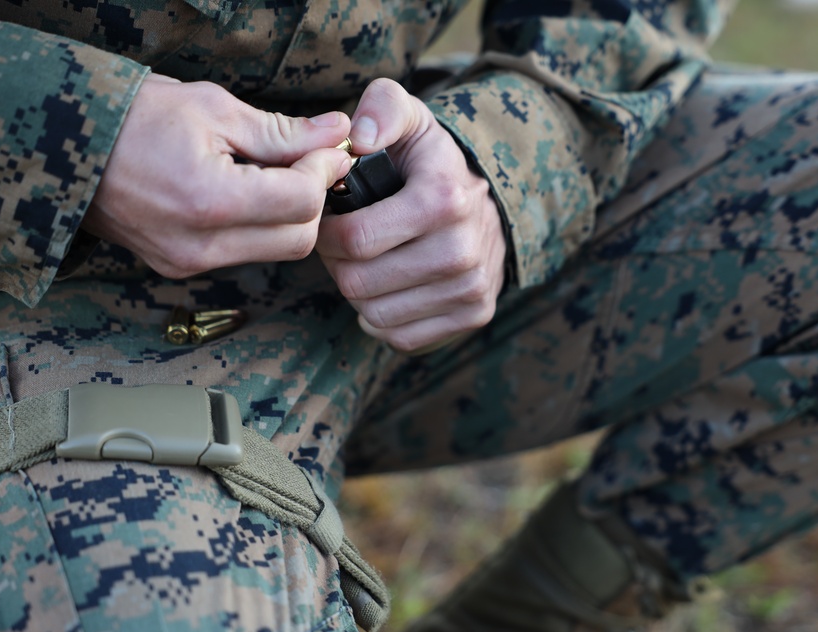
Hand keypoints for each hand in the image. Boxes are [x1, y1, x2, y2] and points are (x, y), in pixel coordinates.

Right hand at [83, 73, 352, 277]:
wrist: (62, 146)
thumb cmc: (134, 116)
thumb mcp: (212, 109)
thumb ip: (281, 132)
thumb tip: (337, 134)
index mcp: (209, 202)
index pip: (301, 202)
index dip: (325, 171)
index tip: (331, 146)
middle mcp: (200, 246)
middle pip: (299, 239)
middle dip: (314, 198)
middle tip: (309, 159)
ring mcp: (189, 264)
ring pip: (275, 250)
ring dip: (290, 214)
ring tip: (275, 172)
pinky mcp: (180, 268)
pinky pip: (244, 253)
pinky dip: (260, 225)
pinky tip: (248, 192)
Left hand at [316, 78, 505, 352]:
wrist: (491, 200)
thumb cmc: (431, 161)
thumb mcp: (410, 117)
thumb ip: (381, 108)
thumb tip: (362, 137)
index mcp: (443, 200)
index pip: (354, 240)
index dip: (326, 233)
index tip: (330, 220)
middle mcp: (463, 250)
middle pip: (359, 284)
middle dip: (338, 264)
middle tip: (345, 244)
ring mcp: (471, 288)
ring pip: (375, 315)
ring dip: (360, 292)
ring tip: (368, 263)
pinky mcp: (474, 314)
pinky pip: (402, 337)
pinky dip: (384, 318)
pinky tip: (389, 289)